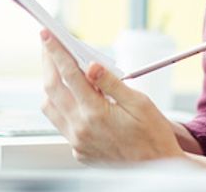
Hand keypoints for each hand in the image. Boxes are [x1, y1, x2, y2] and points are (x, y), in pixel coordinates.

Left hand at [39, 30, 184, 164]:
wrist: (157, 169)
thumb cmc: (153, 136)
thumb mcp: (139, 103)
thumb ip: (111, 83)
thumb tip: (92, 66)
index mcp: (96, 113)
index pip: (69, 74)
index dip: (56, 52)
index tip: (47, 36)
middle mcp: (81, 128)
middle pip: (52, 88)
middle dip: (47, 63)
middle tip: (47, 46)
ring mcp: (77, 142)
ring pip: (50, 108)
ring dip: (50, 86)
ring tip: (58, 70)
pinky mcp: (79, 151)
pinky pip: (61, 124)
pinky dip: (61, 107)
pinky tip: (73, 98)